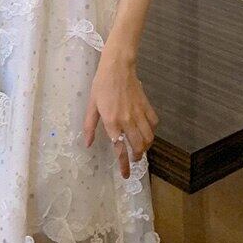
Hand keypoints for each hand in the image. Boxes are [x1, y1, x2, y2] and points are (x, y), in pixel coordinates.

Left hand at [83, 51, 158, 178]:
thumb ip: (90, 126)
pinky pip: (154, 124)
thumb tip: (88, 144)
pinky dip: (152, 131)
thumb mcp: (92, 105)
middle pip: (138, 147)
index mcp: (112, 122)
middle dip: (137, 158)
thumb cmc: (102, 84)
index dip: (124, 165)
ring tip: (140, 148)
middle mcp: (127, 121)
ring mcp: (139, 114)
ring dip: (146, 147)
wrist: (118, 67)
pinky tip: (147, 130)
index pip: (120, 149)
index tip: (125, 175)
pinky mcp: (147, 106)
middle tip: (133, 159)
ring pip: (148, 138)